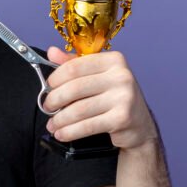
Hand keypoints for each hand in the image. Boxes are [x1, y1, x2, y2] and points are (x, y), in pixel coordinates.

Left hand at [43, 46, 157, 149]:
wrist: (140, 125)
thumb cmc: (116, 98)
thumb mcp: (99, 76)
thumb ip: (76, 64)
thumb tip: (52, 52)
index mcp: (114, 60)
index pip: (75, 66)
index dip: (56, 78)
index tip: (48, 87)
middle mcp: (121, 76)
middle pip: (75, 88)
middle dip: (54, 100)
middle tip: (46, 107)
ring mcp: (124, 97)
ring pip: (79, 109)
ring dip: (60, 119)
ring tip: (52, 124)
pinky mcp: (122, 118)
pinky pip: (88, 126)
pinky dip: (70, 131)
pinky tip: (62, 133)